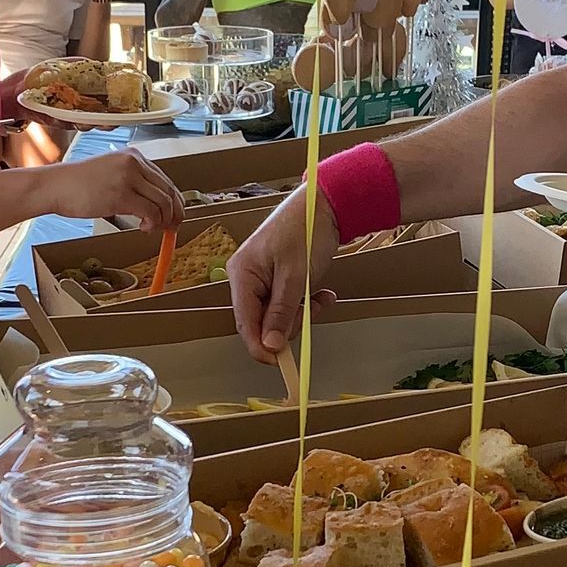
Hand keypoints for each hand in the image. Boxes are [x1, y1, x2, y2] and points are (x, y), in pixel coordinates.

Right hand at [43, 148, 182, 229]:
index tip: (173, 215)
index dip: (173, 200)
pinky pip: (151, 212)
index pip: (164, 179)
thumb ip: (132, 183)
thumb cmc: (77, 184)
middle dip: (174, 212)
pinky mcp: (121, 194)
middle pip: (168, 190)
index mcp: (133, 156)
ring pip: (163, 202)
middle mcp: (134, 162)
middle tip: (172, 227)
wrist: (54, 186)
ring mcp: (128, 177)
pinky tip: (143, 228)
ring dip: (163, 220)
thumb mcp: (111, 174)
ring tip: (154, 229)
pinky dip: (153, 224)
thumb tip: (153, 206)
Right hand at [228, 185, 340, 359]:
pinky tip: (324, 293)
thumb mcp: (294, 276)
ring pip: (278, 314)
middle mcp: (247, 278)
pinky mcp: (278, 278)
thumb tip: (270, 346)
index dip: (261, 346)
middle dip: (288, 322)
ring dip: (302, 312)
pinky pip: (288, 303)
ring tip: (322, 297)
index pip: (244, 323)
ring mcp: (262, 279)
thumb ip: (281, 312)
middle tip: (311, 311)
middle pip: (261, 321)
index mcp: (242, 275)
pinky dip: (306, 302)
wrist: (325, 204)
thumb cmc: (305, 232)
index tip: (281, 363)